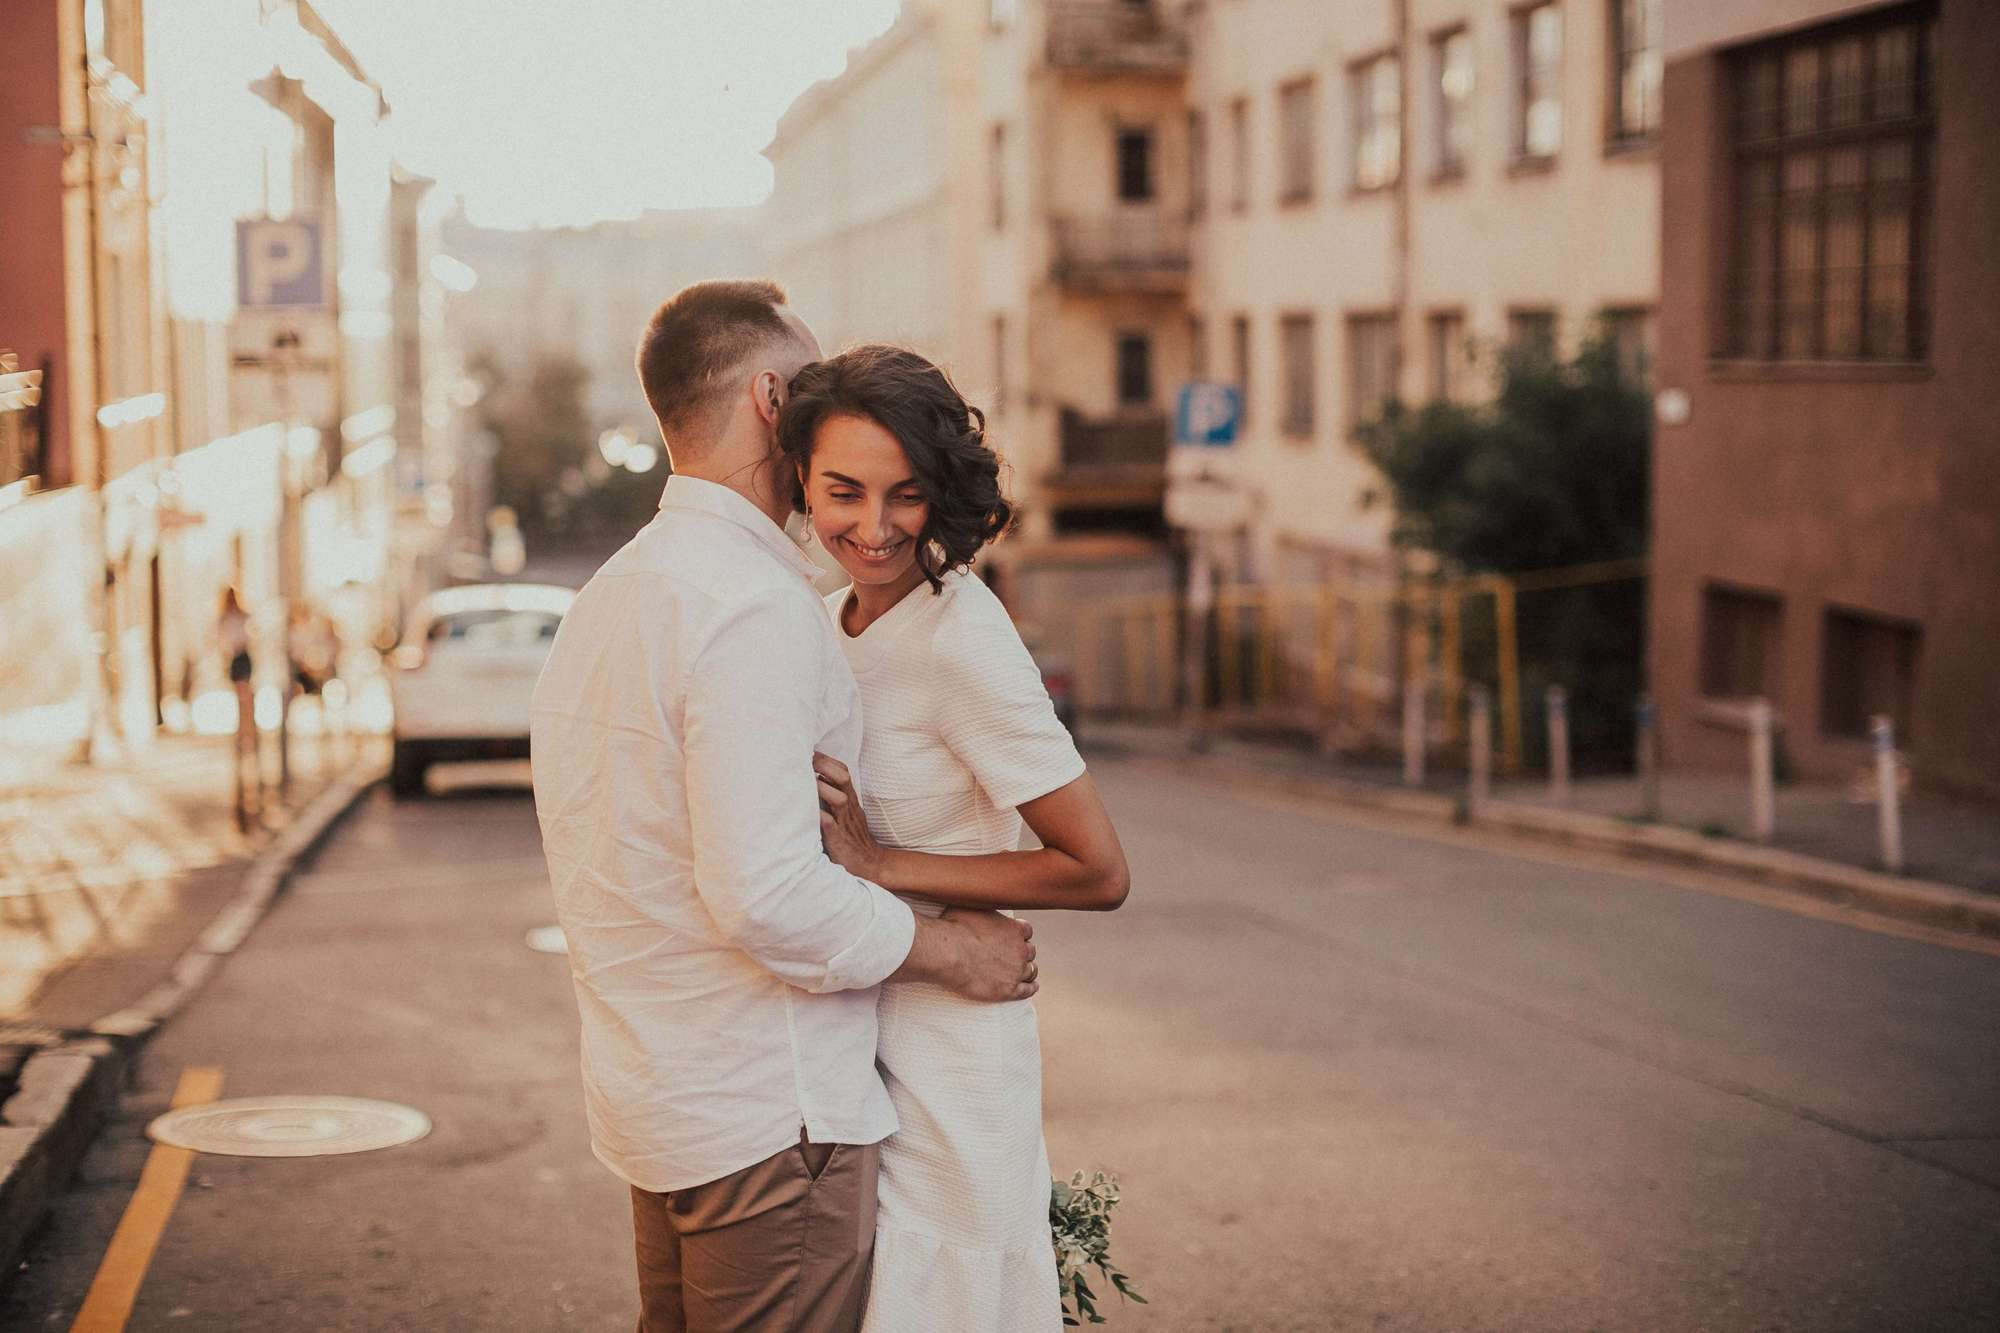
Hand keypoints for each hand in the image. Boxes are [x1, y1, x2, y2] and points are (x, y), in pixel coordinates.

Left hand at [814, 752, 881, 880]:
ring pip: (839, 799)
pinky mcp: (839, 840)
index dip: (827, 759)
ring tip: (806, 782)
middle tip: (805, 759)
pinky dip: (821, 817)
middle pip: (842, 778)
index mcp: (849, 799)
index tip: (809, 751)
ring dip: (822, 789)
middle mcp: (848, 807)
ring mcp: (845, 823)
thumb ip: (833, 797)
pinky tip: (811, 811)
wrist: (870, 864)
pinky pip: (831, 826)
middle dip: (824, 766)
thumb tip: (813, 780)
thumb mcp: (846, 813)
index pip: (843, 771)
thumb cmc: (852, 837)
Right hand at [938, 908, 1037, 1002]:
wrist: (947, 954)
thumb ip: (982, 906)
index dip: (1019, 935)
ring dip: (1027, 970)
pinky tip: (1031, 987)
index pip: (1026, 931)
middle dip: (1022, 953)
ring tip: (1023, 973)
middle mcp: (1020, 949)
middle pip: (1029, 951)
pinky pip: (1027, 990)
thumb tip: (977, 896)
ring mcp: (1016, 971)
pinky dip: (1030, 988)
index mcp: (1014, 929)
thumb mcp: (971, 907)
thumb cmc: (954, 928)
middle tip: (1013, 956)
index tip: (1013, 938)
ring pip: (1030, 971)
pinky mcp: (1008, 990)